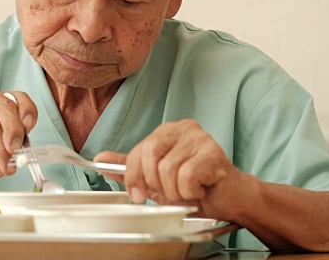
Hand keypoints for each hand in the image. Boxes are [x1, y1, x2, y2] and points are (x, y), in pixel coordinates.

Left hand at [94, 119, 251, 220]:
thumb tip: (100, 159)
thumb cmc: (194, 188)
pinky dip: (190, 191)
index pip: (138, 150)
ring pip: (167, 169)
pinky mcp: (214, 153)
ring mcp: (200, 138)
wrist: (228, 200)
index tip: (137, 195)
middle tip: (170, 193)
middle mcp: (183, 128)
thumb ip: (130, 168)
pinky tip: (200, 189)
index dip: (134, 176)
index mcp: (167, 131)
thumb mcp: (155, 180)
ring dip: (175, 191)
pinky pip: (186, 177)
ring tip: (187, 192)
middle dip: (155, 183)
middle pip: (150, 155)